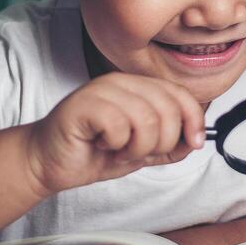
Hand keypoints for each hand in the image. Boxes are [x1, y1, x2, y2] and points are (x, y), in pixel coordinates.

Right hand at [25, 72, 205, 195]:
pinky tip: (101, 145)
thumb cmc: (92, 153)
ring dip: (138, 147)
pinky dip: (116, 145)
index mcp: (137, 87)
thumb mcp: (141, 151)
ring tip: (119, 150)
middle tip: (138, 152)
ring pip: (147, 118)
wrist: (48, 162)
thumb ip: (170, 145)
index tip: (193, 143)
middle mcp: (121, 82)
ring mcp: (101, 90)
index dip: (194, 120)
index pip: (181, 94)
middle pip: (168, 108)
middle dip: (162, 142)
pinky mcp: (83, 104)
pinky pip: (120, 125)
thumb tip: (197, 139)